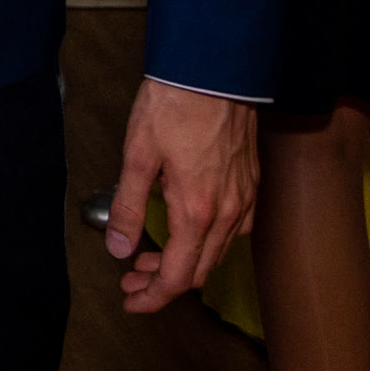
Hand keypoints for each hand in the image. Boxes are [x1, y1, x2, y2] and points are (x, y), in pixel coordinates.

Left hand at [106, 79, 256, 313]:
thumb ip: (126, 205)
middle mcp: (228, 213)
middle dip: (163, 282)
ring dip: (185, 262)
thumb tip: (118, 247)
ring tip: (151, 255)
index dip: (152, 296)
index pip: (176, 276)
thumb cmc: (174, 105)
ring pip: (217, 252)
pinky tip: (188, 228)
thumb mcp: (137, 154)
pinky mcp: (251, 184)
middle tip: (132, 278)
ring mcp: (245, 199)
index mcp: (196, 211)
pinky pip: (234, 230)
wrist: (213, 69)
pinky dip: (207, 241)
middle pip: (198, 270)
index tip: (131, 301)